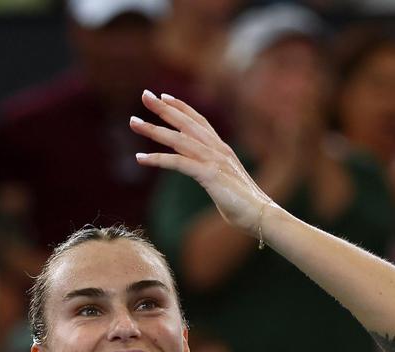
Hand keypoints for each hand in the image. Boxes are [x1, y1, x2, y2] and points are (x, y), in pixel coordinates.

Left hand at [130, 91, 272, 234]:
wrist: (261, 215)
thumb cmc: (243, 205)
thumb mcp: (225, 183)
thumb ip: (213, 174)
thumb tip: (205, 175)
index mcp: (222, 149)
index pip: (200, 121)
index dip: (182, 107)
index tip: (164, 97)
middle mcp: (218, 150)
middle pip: (186, 123)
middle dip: (164, 108)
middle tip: (144, 95)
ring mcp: (214, 160)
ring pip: (178, 139)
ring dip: (153, 129)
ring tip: (133, 122)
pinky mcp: (209, 174)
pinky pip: (178, 162)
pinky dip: (158, 159)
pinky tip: (139, 158)